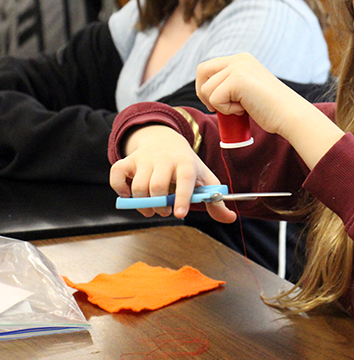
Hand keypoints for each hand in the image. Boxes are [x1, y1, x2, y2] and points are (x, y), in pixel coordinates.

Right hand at [109, 124, 236, 221]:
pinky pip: (117, 175)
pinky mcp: (128, 160)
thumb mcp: (204, 180)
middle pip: (157, 186)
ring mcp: (145, 158)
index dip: (183, 197)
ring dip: (143, 204)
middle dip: (160, 206)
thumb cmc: (187, 166)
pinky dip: (120, 189)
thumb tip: (230, 218)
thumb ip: (216, 200)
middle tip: (165, 211)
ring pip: (138, 186)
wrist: (166, 141)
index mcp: (187, 163)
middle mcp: (165, 159)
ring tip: (151, 208)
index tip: (180, 214)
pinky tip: (130, 195)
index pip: (186, 179)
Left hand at [196, 53, 301, 136]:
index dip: (206, 86)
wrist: (289, 114)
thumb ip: (231, 84)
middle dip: (203, 92)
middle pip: (202, 71)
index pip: (208, 67)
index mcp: (242, 59)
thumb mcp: (248, 89)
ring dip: (219, 105)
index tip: (215, 103)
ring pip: (207, 89)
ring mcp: (238, 67)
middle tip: (215, 108)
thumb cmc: (270, 108)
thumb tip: (205, 90)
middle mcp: (239, 59)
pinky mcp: (237, 79)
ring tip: (240, 109)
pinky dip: (226, 110)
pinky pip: (215, 99)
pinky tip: (244, 110)